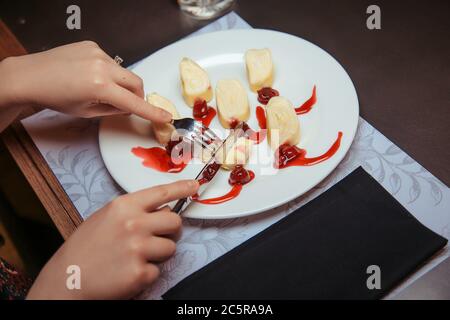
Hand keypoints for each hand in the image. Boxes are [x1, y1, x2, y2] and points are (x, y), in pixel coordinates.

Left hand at [0, 41, 170, 121]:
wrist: (30, 76)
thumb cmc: (55, 98)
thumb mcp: (86, 111)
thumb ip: (113, 110)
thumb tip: (128, 108)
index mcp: (100, 87)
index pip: (134, 103)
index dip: (152, 112)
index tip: (166, 117)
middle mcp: (102, 67)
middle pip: (136, 82)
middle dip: (137, 95)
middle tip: (127, 105)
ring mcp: (98, 53)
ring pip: (123, 72)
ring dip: (120, 83)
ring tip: (100, 89)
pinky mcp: (92, 45)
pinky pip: (110, 62)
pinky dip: (108, 72)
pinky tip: (90, 76)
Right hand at [27, 179, 198, 299]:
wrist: (67, 279)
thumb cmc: (85, 248)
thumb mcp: (106, 217)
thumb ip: (133, 211)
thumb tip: (161, 210)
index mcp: (123, 206)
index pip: (161, 193)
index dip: (181, 188)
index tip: (195, 186)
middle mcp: (134, 223)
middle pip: (175, 222)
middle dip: (171, 231)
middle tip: (157, 238)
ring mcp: (138, 248)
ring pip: (171, 248)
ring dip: (159, 254)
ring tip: (136, 257)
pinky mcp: (140, 273)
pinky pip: (158, 271)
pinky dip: (147, 274)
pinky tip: (128, 272)